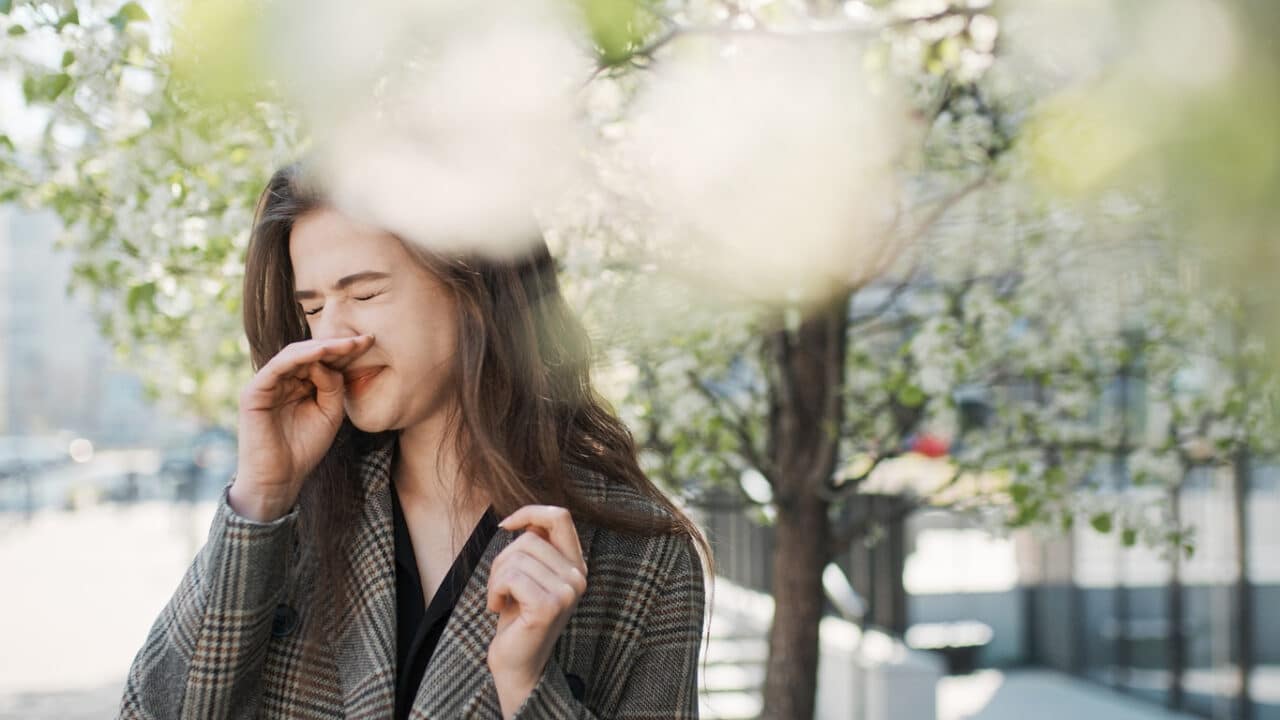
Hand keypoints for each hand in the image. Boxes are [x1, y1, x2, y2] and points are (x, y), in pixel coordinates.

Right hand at [230, 334, 375, 521]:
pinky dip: (300, 357)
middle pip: (311, 353)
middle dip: (339, 346)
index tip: (371, 342)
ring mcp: (267, 384)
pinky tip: (322, 352)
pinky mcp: (254, 392)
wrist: (281, 478)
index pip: (323, 361)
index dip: (346, 351)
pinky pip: (278, 366)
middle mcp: (283, 381)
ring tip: (347, 345)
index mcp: (300, 385)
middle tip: (365, 339)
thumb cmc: (305, 448)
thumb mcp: (330, 413)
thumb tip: (330, 362)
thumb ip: (333, 386)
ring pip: (295, 355)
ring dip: (323, 348)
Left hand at [486, 505, 587, 715]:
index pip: (560, 516)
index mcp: (576, 564)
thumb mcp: (528, 574)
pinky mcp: (550, 606)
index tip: (505, 526)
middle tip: (500, 587)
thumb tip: (525, 518)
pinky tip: (497, 607)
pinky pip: (511, 577)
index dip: (529, 512)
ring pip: (516, 557)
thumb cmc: (517, 615)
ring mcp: (568, 591)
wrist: (516, 662)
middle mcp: (578, 576)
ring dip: (496, 578)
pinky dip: (494, 590)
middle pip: (529, 538)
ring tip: (499, 598)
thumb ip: (535, 546)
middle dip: (503, 559)